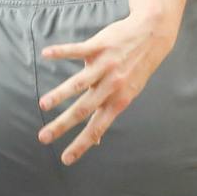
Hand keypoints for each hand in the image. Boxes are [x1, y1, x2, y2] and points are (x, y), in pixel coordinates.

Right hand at [37, 8, 179, 164]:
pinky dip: (61, 52)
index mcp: (118, 101)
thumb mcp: (128, 94)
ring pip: (79, 83)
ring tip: (43, 104)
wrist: (152, 36)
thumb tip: (98, 139)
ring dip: (60, 94)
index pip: (97, 128)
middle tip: (43, 137)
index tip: (66, 159)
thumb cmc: (136, 68)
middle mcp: (111, 86)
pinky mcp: (99, 46)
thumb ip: (109, 113)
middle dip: (62, 125)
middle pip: (83, 110)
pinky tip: (46, 54)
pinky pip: (77, 50)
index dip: (81, 145)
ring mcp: (105, 66)